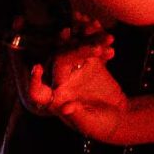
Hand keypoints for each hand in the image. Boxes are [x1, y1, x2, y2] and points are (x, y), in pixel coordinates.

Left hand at [23, 32, 141, 142]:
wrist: (119, 117)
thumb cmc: (100, 126)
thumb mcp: (89, 124)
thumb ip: (78, 116)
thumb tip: (67, 107)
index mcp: (55, 99)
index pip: (38, 90)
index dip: (34, 81)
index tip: (36, 69)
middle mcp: (61, 81)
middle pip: (58, 60)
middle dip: (66, 46)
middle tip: (76, 36)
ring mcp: (75, 70)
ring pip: (75, 48)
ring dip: (84, 37)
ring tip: (93, 27)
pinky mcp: (91, 63)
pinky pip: (92, 48)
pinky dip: (99, 40)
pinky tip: (108, 37)